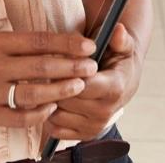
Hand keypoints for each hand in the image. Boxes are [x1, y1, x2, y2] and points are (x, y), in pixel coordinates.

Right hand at [0, 30, 98, 128]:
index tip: (87, 44)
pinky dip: (39, 113)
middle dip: (70, 66)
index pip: (38, 40)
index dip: (65, 42)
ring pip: (33, 92)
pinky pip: (20, 116)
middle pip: (40, 66)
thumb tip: (54, 47)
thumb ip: (16, 46)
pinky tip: (52, 107)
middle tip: (92, 66)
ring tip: (79, 86)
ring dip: (60, 89)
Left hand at [43, 23, 141, 140]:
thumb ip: (119, 38)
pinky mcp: (84, 135)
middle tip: (42, 68)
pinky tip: (48, 99)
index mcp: (114, 88)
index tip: (55, 57)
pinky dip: (48, 116)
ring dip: (47, 99)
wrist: (122, 79)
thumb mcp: (122, 45)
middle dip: (53, 83)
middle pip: (66, 99)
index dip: (65, 71)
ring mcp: (94, 126)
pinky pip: (56, 129)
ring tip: (44, 82)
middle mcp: (105, 112)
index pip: (81, 83)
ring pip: (57, 114)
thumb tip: (118, 29)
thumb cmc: (117, 57)